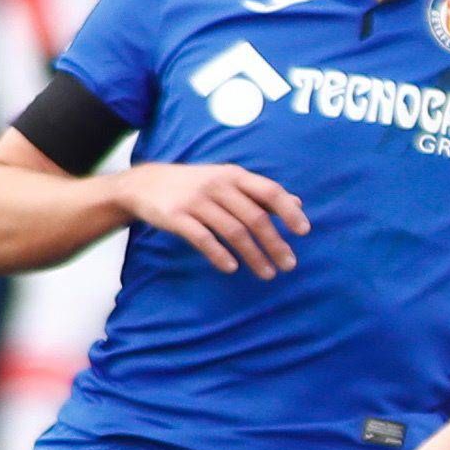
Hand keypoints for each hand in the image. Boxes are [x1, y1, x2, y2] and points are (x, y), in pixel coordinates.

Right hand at [121, 162, 309, 279]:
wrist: (145, 184)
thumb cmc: (196, 185)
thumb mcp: (228, 180)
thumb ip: (261, 193)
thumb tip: (298, 203)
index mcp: (234, 175)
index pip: (269, 191)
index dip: (288, 211)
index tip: (303, 232)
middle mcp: (218, 185)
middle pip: (254, 217)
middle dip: (275, 243)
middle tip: (289, 265)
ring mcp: (196, 201)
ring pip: (233, 231)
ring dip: (254, 255)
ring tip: (267, 274)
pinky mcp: (177, 217)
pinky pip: (203, 239)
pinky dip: (220, 255)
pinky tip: (232, 268)